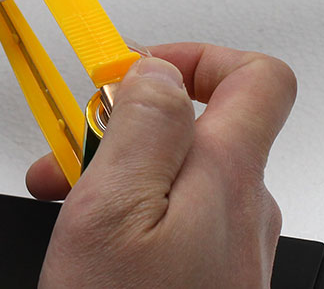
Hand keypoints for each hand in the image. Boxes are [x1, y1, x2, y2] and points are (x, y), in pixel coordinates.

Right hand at [24, 43, 296, 287]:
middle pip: (204, 127)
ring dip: (123, 171)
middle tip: (73, 146)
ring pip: (182, 177)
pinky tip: (91, 240)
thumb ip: (145, 128)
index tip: (136, 72)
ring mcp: (230, 250)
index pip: (258, 78)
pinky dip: (134, 213)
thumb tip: (160, 73)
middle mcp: (242, 210)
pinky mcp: (210, 281)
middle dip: (133, 123)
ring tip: (65, 198)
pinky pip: (178, 222)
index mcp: (228, 177)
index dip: (200, 57)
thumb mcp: (113, 213)